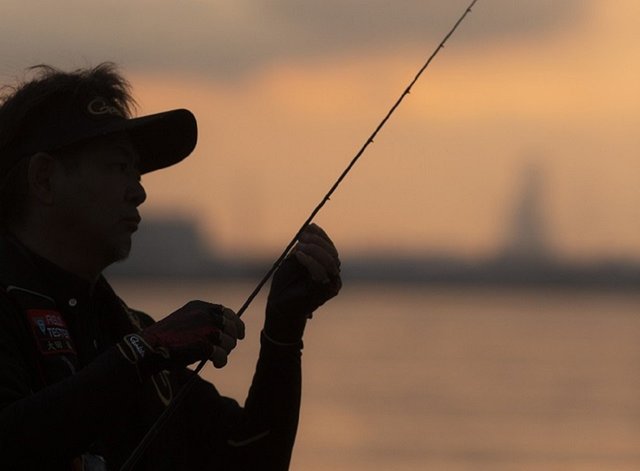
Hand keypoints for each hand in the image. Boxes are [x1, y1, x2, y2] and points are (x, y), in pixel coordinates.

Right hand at [118, 301, 244, 376]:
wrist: (149, 347)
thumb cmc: (166, 338)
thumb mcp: (186, 321)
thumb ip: (205, 322)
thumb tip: (226, 333)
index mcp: (200, 306)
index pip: (227, 312)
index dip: (237, 324)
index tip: (241, 334)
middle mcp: (206, 314)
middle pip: (232, 328)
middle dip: (229, 341)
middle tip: (223, 350)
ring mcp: (206, 328)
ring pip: (229, 342)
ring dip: (224, 352)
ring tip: (215, 358)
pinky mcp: (204, 344)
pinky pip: (222, 355)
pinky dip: (221, 361)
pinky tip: (216, 364)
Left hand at [264, 224, 341, 343]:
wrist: (279, 307)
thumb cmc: (285, 285)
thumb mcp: (293, 261)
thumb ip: (303, 249)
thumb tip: (309, 230)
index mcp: (327, 267)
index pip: (330, 248)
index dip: (321, 235)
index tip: (309, 226)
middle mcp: (333, 276)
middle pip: (332, 253)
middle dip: (318, 241)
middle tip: (302, 236)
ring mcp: (331, 284)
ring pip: (330, 261)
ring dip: (314, 250)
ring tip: (299, 247)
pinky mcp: (325, 292)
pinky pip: (321, 272)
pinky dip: (310, 261)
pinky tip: (299, 255)